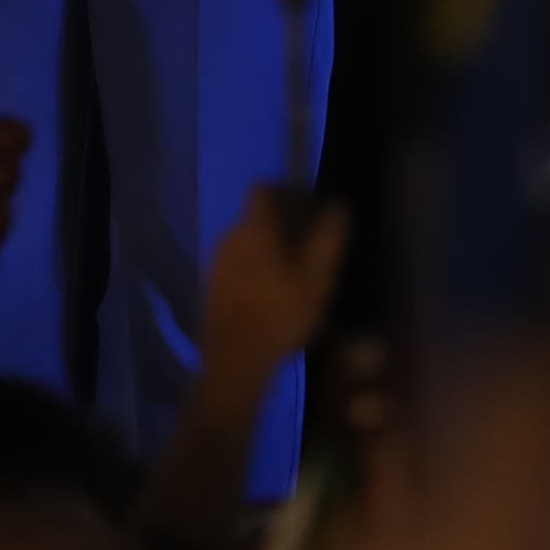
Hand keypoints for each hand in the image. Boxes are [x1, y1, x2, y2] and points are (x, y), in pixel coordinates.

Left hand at [200, 184, 350, 390]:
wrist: (235, 360)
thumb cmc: (280, 314)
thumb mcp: (317, 278)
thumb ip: (328, 238)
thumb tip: (338, 207)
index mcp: (254, 228)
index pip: (262, 189)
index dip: (284, 191)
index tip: (306, 208)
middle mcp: (229, 237)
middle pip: (255, 217)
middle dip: (280, 226)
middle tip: (307, 247)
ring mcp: (216, 263)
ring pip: (245, 243)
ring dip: (267, 251)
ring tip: (292, 276)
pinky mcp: (211, 287)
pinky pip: (236, 266)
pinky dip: (253, 271)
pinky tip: (270, 297)